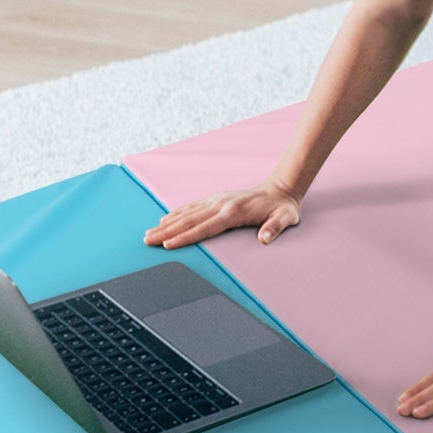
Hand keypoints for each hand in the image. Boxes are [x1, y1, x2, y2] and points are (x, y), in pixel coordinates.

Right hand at [143, 178, 300, 248]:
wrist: (281, 188)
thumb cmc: (282, 207)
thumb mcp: (285, 218)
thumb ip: (275, 228)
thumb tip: (265, 238)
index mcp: (234, 212)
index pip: (205, 227)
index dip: (186, 237)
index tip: (168, 244)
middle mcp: (221, 204)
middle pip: (189, 220)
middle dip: (166, 231)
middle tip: (147, 240)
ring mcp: (217, 200)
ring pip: (187, 213)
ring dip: (167, 223)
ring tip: (148, 233)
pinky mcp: (216, 199)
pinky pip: (192, 207)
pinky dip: (177, 213)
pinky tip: (165, 219)